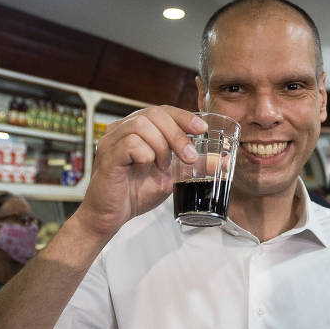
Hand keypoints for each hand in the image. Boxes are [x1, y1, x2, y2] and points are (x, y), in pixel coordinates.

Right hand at [78, 106, 206, 235]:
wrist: (110, 217)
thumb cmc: (135, 194)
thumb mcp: (171, 177)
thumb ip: (191, 166)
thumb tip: (222, 161)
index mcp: (137, 130)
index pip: (161, 111)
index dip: (183, 116)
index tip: (201, 129)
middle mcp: (122, 129)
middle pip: (154, 114)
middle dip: (178, 135)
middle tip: (189, 157)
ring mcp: (112, 140)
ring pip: (142, 125)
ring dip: (161, 146)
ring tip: (162, 167)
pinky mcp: (107, 155)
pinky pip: (131, 143)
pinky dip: (145, 155)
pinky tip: (145, 168)